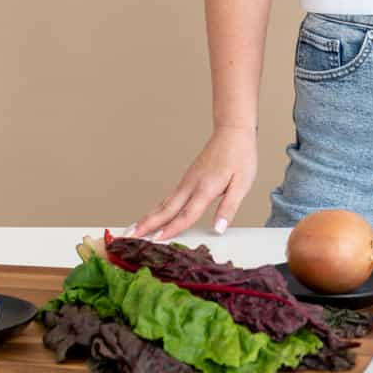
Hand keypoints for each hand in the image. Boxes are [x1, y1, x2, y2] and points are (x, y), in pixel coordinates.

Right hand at [125, 126, 257, 242]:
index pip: (187, 214)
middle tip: (129, 236)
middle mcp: (192, 184)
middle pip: (167, 208)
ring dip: (149, 217)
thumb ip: (229, 207)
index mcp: (206, 188)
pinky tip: (154, 216)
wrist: (232, 131)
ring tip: (133, 229)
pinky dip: (158, 209)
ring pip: (165, 202)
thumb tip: (219, 229)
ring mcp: (187, 181)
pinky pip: (170, 197)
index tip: (156, 241)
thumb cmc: (240, 156)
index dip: (172, 229)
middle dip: (147, 224)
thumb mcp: (243, 183)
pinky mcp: (187, 179)